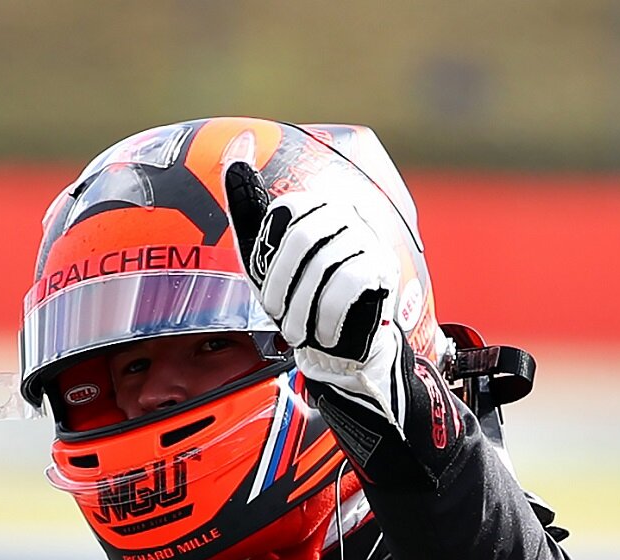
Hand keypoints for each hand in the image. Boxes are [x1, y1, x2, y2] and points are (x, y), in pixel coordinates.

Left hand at [225, 161, 407, 430]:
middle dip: (283, 285)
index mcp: (315, 203)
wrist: (338, 343)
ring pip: (325, 263)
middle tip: (279, 317)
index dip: (270, 259)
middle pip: (303, 236)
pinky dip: (328, 314)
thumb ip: (248, 206)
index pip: (285, 212)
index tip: (269, 292)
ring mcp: (369, 236)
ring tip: (299, 331)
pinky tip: (324, 331)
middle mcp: (345, 210)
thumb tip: (236, 155)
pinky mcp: (383, 265)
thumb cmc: (298, 296)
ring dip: (303, 307)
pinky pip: (348, 283)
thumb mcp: (263, 255)